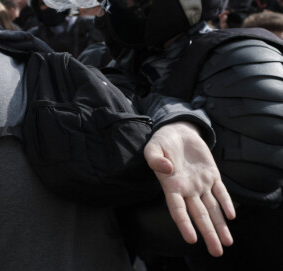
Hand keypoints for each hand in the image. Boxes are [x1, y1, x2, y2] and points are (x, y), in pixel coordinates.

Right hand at [144, 121, 235, 256]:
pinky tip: (231, 216)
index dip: (184, 224)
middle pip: (199, 215)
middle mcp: (187, 189)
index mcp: (171, 185)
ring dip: (220, 225)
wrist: (177, 132)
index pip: (177, 209)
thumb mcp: (152, 147)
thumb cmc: (162, 142)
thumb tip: (166, 168)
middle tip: (216, 252)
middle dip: (208, 233)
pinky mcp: (212, 175)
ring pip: (212, 208)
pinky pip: (221, 192)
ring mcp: (201, 183)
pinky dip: (227, 203)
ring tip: (227, 243)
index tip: (191, 239)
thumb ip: (155, 158)